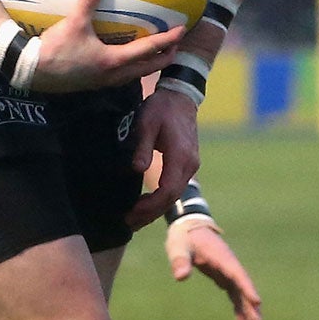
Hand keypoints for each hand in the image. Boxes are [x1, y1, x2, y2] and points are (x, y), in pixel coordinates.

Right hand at [18, 0, 179, 92]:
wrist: (29, 71)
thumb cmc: (54, 50)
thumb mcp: (74, 22)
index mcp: (114, 61)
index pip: (149, 50)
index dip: (168, 40)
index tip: (182, 30)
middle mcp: (114, 75)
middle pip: (149, 67)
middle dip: (165, 56)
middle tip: (176, 44)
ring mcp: (103, 82)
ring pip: (136, 74)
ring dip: (149, 63)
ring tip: (156, 51)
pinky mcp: (93, 83)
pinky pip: (122, 76)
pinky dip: (132, 66)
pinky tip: (126, 56)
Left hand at [126, 87, 199, 229]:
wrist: (181, 96)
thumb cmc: (161, 107)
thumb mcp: (147, 123)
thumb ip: (142, 146)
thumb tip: (136, 169)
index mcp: (180, 156)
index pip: (167, 190)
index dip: (149, 205)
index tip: (131, 213)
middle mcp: (189, 164)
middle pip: (171, 198)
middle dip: (150, 213)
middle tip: (128, 222)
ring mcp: (190, 165)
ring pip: (174, 196)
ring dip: (155, 209)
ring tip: (134, 219)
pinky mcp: (187, 164)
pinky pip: (175, 188)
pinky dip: (160, 199)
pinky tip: (146, 204)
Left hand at [166, 220, 263, 319]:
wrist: (189, 227)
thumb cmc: (184, 237)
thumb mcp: (178, 247)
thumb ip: (180, 261)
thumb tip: (180, 277)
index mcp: (221, 257)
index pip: (237, 274)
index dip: (247, 288)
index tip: (256, 302)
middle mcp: (229, 265)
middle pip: (244, 288)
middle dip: (251, 307)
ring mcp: (229, 272)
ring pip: (242, 294)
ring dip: (249, 312)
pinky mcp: (224, 277)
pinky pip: (235, 296)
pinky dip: (239, 310)